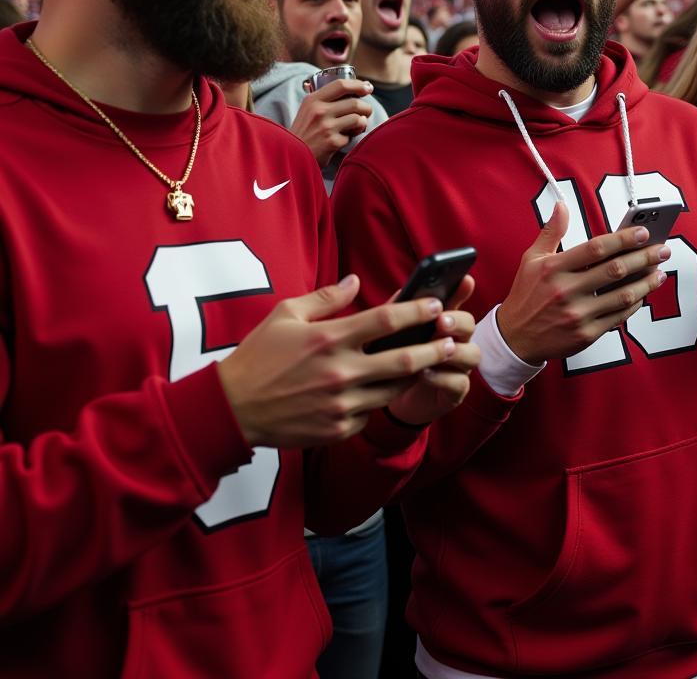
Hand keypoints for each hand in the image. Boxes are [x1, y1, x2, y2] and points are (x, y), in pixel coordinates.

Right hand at [217, 275, 459, 446]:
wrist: (232, 409)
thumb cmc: (258, 357)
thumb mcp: (285, 315)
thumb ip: (325, 299)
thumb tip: (356, 282)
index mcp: (330, 339)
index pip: (386, 321)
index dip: (417, 311)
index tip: (435, 303)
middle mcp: (341, 372)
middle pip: (403, 359)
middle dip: (434, 348)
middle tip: (451, 340)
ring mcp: (341, 404)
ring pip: (393, 390)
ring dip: (413, 376)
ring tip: (429, 364)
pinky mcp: (338, 429)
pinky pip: (370, 413)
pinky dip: (378, 400)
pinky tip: (383, 390)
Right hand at [290, 78, 374, 165]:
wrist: (293, 155)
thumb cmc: (305, 132)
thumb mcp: (308, 109)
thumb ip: (325, 99)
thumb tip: (354, 90)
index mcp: (313, 100)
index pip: (340, 85)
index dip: (358, 85)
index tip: (368, 87)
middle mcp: (319, 111)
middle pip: (355, 102)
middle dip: (366, 108)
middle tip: (367, 112)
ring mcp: (326, 127)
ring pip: (358, 119)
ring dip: (362, 123)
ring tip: (356, 126)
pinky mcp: (332, 142)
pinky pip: (352, 136)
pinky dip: (350, 138)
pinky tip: (342, 139)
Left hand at [386, 276, 481, 425]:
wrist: (389, 396)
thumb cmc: (393, 358)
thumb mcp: (394, 334)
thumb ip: (399, 315)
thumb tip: (400, 294)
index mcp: (443, 323)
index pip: (457, 302)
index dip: (463, 290)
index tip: (464, 279)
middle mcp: (457, 342)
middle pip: (470, 325)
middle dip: (457, 321)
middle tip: (440, 321)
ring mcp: (460, 367)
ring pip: (473, 354)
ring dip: (454, 351)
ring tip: (433, 350)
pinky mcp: (455, 392)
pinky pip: (459, 383)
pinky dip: (442, 377)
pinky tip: (425, 373)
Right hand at [497, 201, 668, 364]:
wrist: (515, 337)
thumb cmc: (526, 294)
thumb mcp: (531, 259)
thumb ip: (551, 232)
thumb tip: (562, 206)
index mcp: (553, 268)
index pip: (596, 249)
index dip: (623, 239)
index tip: (643, 232)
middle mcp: (566, 291)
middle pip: (615, 270)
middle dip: (644, 258)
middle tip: (662, 250)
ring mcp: (578, 314)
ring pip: (622, 296)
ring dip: (646, 283)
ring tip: (660, 272)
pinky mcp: (586, 334)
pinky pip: (619, 317)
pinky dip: (635, 305)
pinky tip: (643, 294)